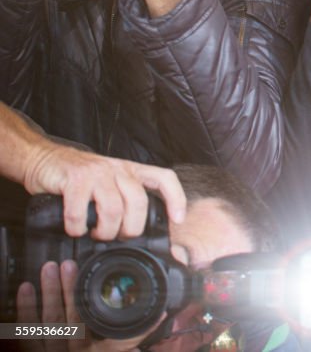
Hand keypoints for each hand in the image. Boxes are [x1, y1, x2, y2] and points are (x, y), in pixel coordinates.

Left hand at [17, 260, 162, 351]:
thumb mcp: (124, 350)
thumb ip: (138, 334)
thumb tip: (160, 312)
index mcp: (98, 351)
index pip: (95, 324)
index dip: (84, 297)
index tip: (87, 273)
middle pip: (68, 320)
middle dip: (66, 289)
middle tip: (66, 265)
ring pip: (48, 323)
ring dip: (47, 294)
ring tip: (48, 269)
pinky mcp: (39, 351)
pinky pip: (28, 333)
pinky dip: (26, 311)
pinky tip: (26, 289)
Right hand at [20, 140, 185, 239]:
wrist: (45, 160)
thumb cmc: (79, 179)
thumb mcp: (109, 185)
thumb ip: (124, 201)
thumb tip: (137, 234)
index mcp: (131, 171)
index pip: (164, 179)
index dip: (176, 199)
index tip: (178, 220)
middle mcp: (118, 169)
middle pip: (139, 202)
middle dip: (131, 228)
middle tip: (119, 237)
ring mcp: (97, 173)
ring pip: (113, 209)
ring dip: (105, 230)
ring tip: (97, 234)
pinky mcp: (75, 179)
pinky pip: (80, 212)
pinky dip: (77, 228)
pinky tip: (76, 229)